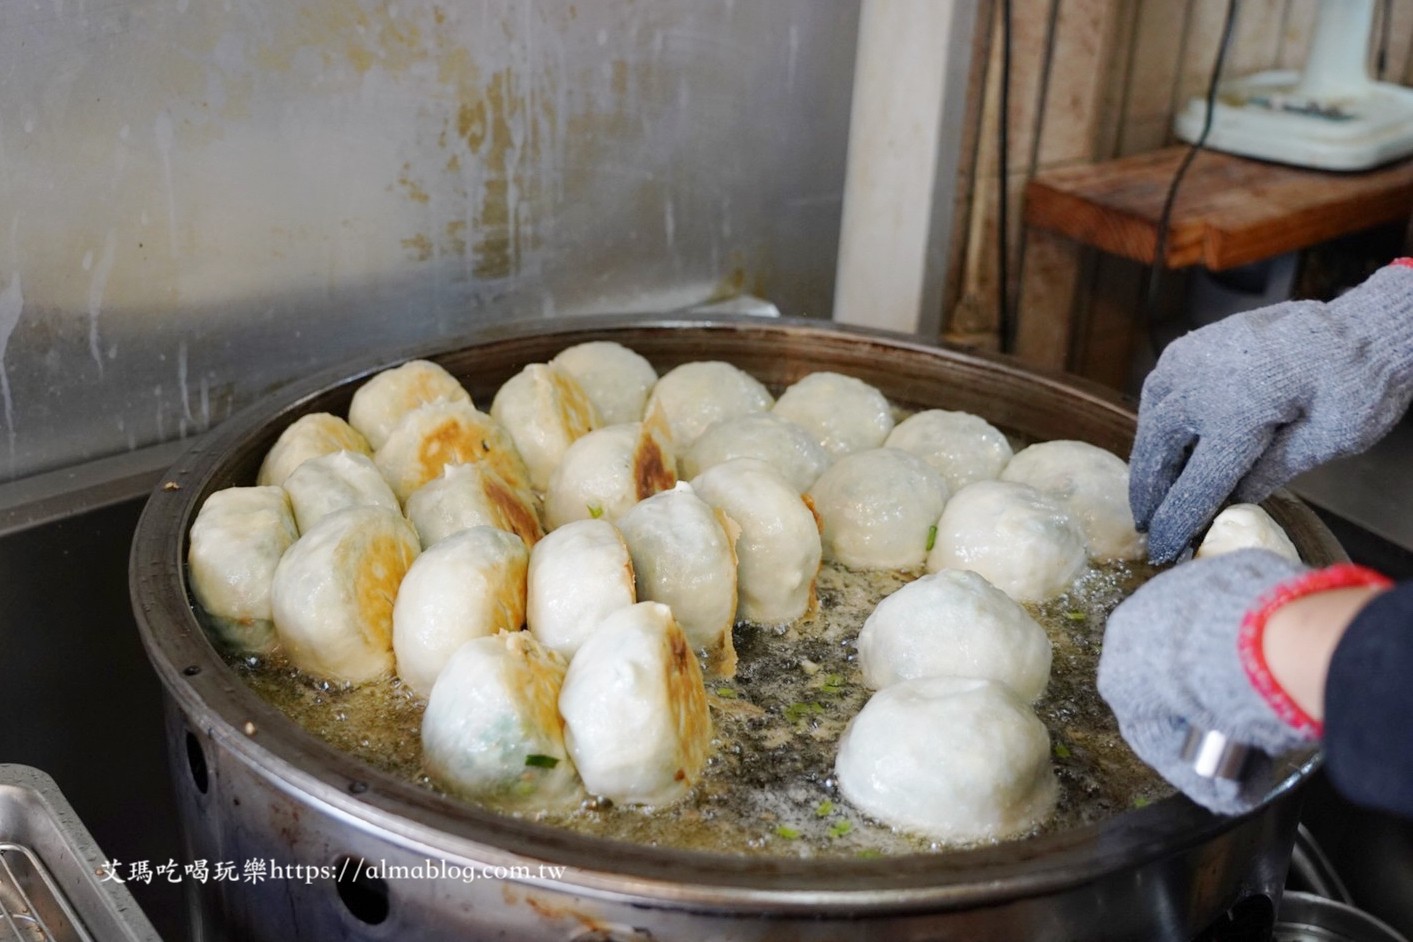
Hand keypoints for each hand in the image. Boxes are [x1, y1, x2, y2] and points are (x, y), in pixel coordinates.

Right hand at [1098, 549, 1320, 814]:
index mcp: (1118, 678)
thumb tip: (1230, 795)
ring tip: (1260, 673)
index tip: (1217, 751)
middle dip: (1195, 689)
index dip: (1180, 737)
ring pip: (1191, 628)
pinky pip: (1225, 602)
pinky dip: (1243, 619)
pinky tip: (1272, 638)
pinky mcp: (1210, 567)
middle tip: (1239, 712)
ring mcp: (1168, 590)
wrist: (1252, 642)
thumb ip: (1210, 778)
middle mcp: (1129, 628)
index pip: (1144, 714)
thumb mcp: (1209, 765)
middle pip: (1163, 666)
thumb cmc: (1217, 708)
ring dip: (1215, 648)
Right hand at [1130, 262, 1412, 563]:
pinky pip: (1157, 393)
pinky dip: (1155, 423)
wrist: (1362, 326)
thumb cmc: (1358, 385)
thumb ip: (1271, 474)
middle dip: (1149, 495)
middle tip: (1146, 527)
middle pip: (1157, 453)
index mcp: (1237, 414)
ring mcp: (1189, 360)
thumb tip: (1226, 506)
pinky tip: (1164, 443)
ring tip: (1152, 490)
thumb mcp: (1330, 441)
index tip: (1160, 552)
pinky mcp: (1189, 347)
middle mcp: (1200, 385)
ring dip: (1148, 459)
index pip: (1192, 486)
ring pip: (1150, 422)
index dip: (1174, 525)